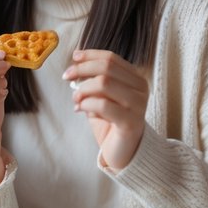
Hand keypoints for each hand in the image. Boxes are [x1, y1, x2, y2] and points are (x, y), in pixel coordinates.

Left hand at [63, 49, 149, 170]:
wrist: (123, 151)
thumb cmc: (110, 121)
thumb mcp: (101, 96)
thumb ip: (94, 80)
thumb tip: (76, 63)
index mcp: (135, 79)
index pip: (112, 58)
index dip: (90, 55)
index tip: (73, 57)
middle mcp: (141, 89)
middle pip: (107, 68)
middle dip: (82, 69)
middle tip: (66, 77)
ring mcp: (138, 105)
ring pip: (104, 83)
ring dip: (83, 89)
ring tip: (76, 100)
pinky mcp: (131, 122)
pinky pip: (103, 105)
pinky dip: (86, 104)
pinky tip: (80, 110)